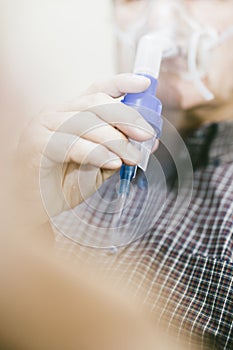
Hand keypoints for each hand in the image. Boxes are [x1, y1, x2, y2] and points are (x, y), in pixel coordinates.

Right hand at [16, 73, 155, 228]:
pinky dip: (98, 153)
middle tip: (146, 135)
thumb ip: (117, 150)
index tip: (144, 84)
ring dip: (116, 140)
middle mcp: (56, 113)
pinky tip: (113, 163)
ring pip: (88, 123)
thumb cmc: (63, 182)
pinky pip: (74, 145)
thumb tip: (147, 142)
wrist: (31, 204)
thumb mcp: (97, 164)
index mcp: (70, 112)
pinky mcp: (39, 145)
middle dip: (127, 117)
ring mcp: (45, 126)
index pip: (97, 90)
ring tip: (131, 158)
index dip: (122, 83)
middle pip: (97, 103)